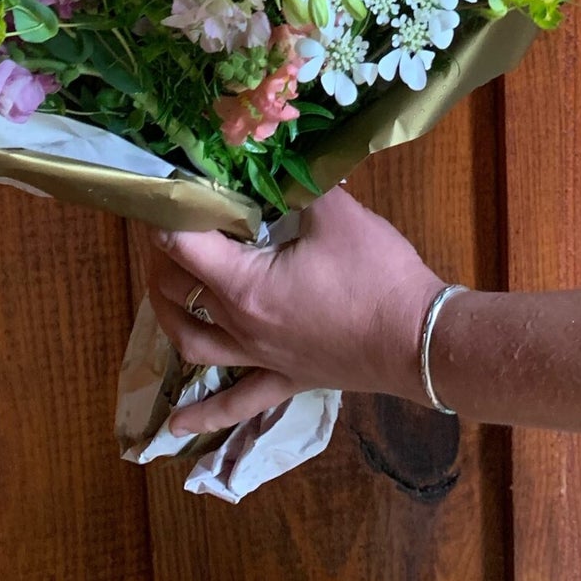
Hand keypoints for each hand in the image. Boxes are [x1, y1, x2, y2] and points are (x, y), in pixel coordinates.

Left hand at [145, 186, 444, 435]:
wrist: (418, 340)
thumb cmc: (377, 275)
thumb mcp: (338, 213)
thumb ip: (301, 182)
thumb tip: (278, 155)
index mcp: (245, 284)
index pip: (184, 244)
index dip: (170, 213)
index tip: (168, 188)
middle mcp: (240, 326)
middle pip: (178, 291)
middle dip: (164, 254)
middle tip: (173, 221)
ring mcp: (258, 359)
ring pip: (191, 342)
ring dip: (169, 313)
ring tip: (162, 287)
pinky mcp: (283, 379)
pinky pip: (236, 402)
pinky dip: (202, 413)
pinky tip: (174, 425)